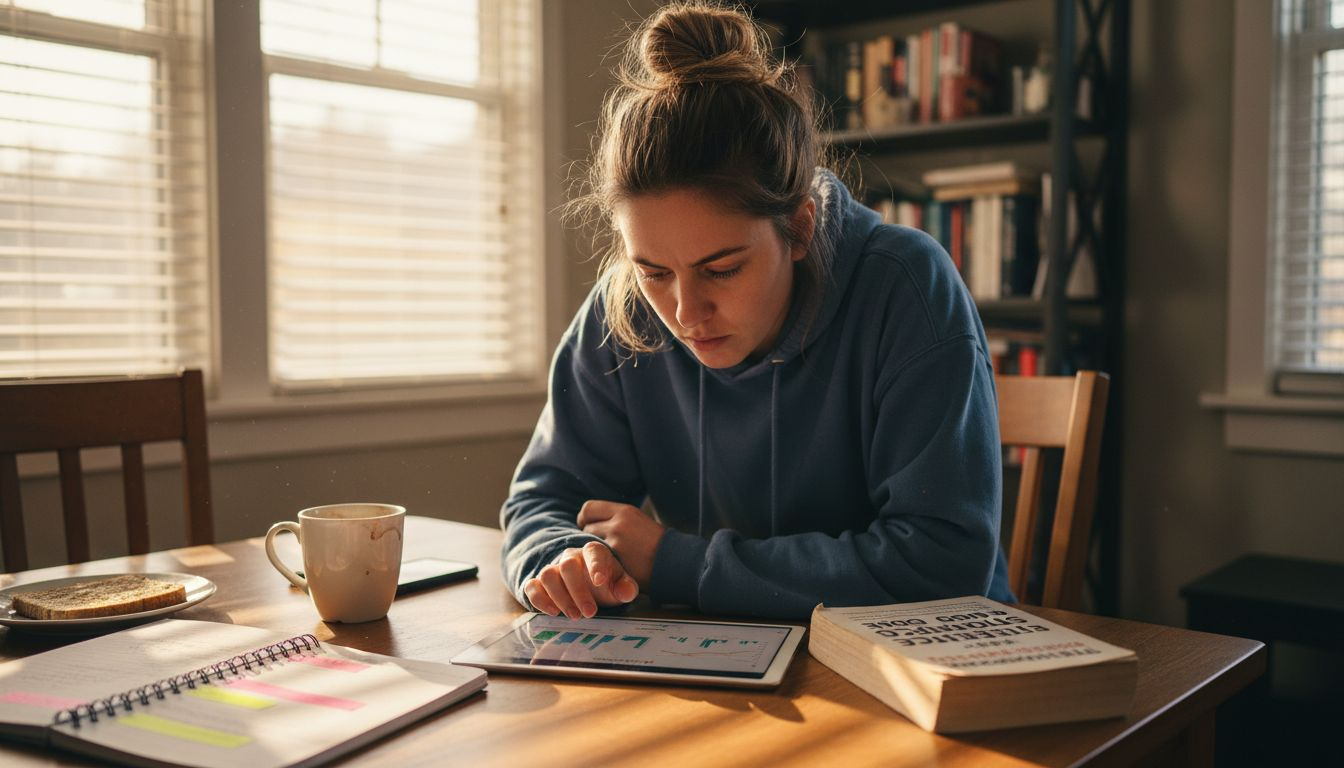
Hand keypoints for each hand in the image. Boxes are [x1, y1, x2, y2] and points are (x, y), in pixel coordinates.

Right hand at [522, 541, 638, 618]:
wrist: (588, 584)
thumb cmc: (606, 583)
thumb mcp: (620, 585)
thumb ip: (626, 588)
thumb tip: (626, 592)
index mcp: (593, 552)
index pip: (593, 552)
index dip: (595, 566)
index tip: (601, 582)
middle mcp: (571, 557)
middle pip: (567, 566)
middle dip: (578, 591)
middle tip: (589, 613)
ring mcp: (554, 569)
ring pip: (547, 575)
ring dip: (560, 597)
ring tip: (574, 616)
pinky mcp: (539, 583)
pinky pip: (532, 585)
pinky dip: (539, 599)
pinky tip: (553, 612)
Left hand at [578, 500, 665, 586]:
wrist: (676, 562)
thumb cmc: (660, 544)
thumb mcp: (639, 521)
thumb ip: (619, 519)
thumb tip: (600, 521)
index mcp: (625, 511)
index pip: (589, 508)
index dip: (584, 518)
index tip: (586, 526)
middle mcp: (618, 523)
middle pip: (586, 525)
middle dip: (588, 535)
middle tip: (595, 544)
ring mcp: (616, 543)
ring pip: (589, 543)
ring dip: (592, 550)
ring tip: (602, 556)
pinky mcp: (616, 561)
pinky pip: (597, 558)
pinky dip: (598, 562)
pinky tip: (606, 566)